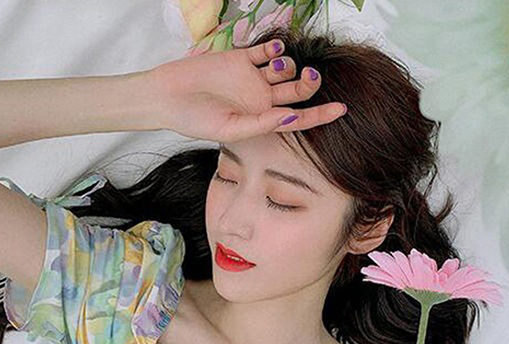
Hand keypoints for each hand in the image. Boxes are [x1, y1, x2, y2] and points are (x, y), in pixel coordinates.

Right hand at [147, 38, 345, 141]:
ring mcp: (252, 78)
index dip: (320, 115)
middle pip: (297, 92)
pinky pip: (267, 51)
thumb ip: (262, 123)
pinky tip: (275, 52)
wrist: (167, 97)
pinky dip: (277, 49)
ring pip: (285, 70)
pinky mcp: (241, 58)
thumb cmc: (195, 120)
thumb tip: (293, 116)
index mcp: (262, 120)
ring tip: (278, 67)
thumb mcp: (230, 128)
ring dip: (290, 66)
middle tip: (310, 78)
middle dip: (308, 85)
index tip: (342, 109)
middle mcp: (261, 100)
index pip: (298, 119)